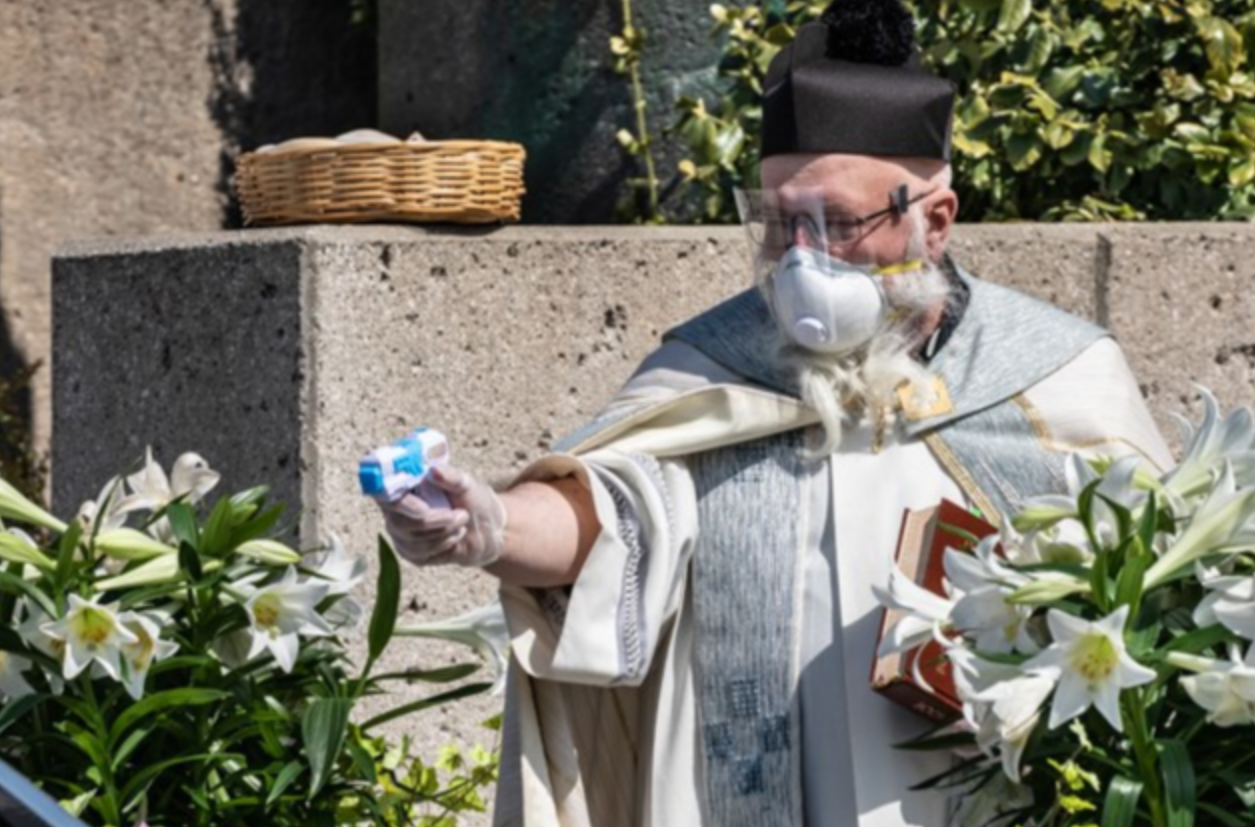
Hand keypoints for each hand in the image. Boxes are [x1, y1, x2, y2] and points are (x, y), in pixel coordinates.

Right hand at [379, 465, 507, 567]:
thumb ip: (452, 477)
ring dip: (443, 533)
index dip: (399, 503)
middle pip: (400, 522)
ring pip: (413, 540)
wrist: (487, 529)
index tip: (424, 509)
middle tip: (461, 515)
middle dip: (433, 522)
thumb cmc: (473, 500)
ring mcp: (401, 532)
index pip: (384, 493)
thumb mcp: (467, 485)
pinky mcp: (410, 552)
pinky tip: (455, 536)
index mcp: (405, 486)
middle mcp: (396, 510)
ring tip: (462, 522)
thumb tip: (434, 471)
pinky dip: (443, 545)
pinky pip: (420, 553)